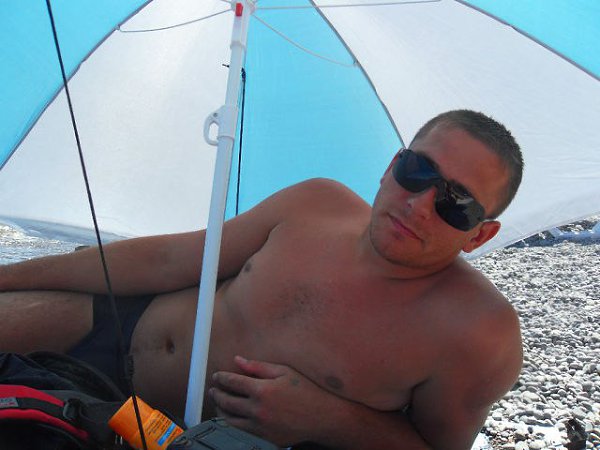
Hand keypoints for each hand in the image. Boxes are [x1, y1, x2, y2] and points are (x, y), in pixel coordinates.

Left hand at [209, 356, 328, 445]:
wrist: (324, 416)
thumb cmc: (307, 390)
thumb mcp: (284, 371)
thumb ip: (258, 366)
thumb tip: (238, 360)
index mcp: (263, 390)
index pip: (232, 382)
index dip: (221, 378)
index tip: (217, 375)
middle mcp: (259, 409)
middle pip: (227, 401)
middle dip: (217, 394)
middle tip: (213, 389)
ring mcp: (261, 426)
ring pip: (231, 419)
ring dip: (220, 410)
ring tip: (219, 403)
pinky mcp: (265, 438)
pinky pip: (243, 430)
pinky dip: (234, 422)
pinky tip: (234, 416)